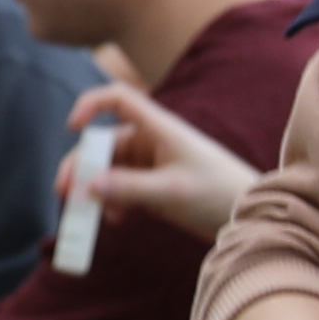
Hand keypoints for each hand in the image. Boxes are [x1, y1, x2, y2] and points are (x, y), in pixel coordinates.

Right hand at [65, 80, 253, 248]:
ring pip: (109, 169)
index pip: (117, 99)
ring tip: (90, 216)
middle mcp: (152, 140)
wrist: (252, 215)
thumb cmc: (218, 194)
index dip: (90, 105)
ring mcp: (152, 163)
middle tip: (66, 193)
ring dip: (95, 189)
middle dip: (82, 166)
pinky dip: (112, 202)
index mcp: (159, 128)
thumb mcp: (171, 192)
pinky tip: (116, 220)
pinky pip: (122, 188)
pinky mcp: (155, 185)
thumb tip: (87, 186)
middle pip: (103, 142)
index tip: (72, 129)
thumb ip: (129, 188)